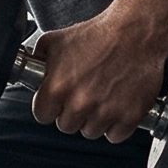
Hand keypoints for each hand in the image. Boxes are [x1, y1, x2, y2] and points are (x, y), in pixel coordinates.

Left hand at [29, 11, 167, 142]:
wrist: (136, 31)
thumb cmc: (99, 34)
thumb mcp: (56, 40)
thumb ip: (39, 59)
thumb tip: (32, 69)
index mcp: (58, 87)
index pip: (42, 116)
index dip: (49, 108)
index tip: (57, 102)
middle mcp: (80, 103)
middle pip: (66, 126)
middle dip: (72, 113)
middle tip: (83, 96)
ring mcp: (106, 111)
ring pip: (91, 132)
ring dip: (94, 120)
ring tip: (101, 98)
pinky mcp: (129, 116)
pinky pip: (115, 136)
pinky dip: (116, 125)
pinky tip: (116, 106)